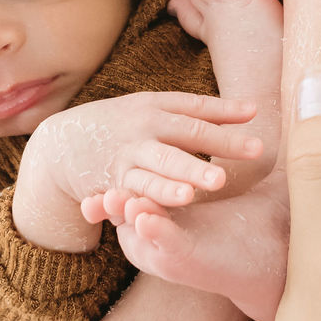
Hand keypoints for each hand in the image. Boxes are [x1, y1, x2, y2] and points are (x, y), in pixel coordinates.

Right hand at [16, 92, 262, 238]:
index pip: (197, 112)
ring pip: (153, 170)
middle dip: (209, 150)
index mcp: (157, 108)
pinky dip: (143, 202)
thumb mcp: (155, 108)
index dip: (227, 116)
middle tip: (229, 168)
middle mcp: (143, 129)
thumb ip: (202, 111)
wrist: (62, 142)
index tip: (258, 121)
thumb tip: (253, 109)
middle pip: (182, 139)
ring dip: (171, 182)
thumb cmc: (123, 124)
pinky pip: (130, 194)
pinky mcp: (111, 183)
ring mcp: (125, 156)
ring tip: (192, 194)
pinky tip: (157, 212)